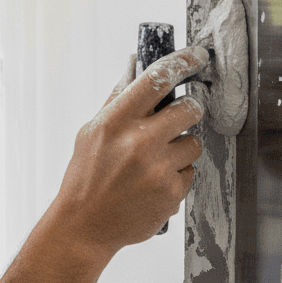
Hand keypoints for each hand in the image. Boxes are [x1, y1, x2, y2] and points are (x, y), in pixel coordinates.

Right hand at [53, 46, 208, 259]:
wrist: (84, 226)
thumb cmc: (86, 176)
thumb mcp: (91, 132)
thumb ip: (117, 100)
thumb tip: (134, 65)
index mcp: (116, 121)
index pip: (157, 79)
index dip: (182, 62)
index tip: (197, 56)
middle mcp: (139, 142)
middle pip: (189, 109)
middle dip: (188, 111)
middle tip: (177, 119)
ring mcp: (158, 169)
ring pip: (193, 143)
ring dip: (181, 148)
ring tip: (156, 160)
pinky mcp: (171, 193)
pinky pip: (190, 172)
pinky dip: (176, 175)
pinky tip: (154, 183)